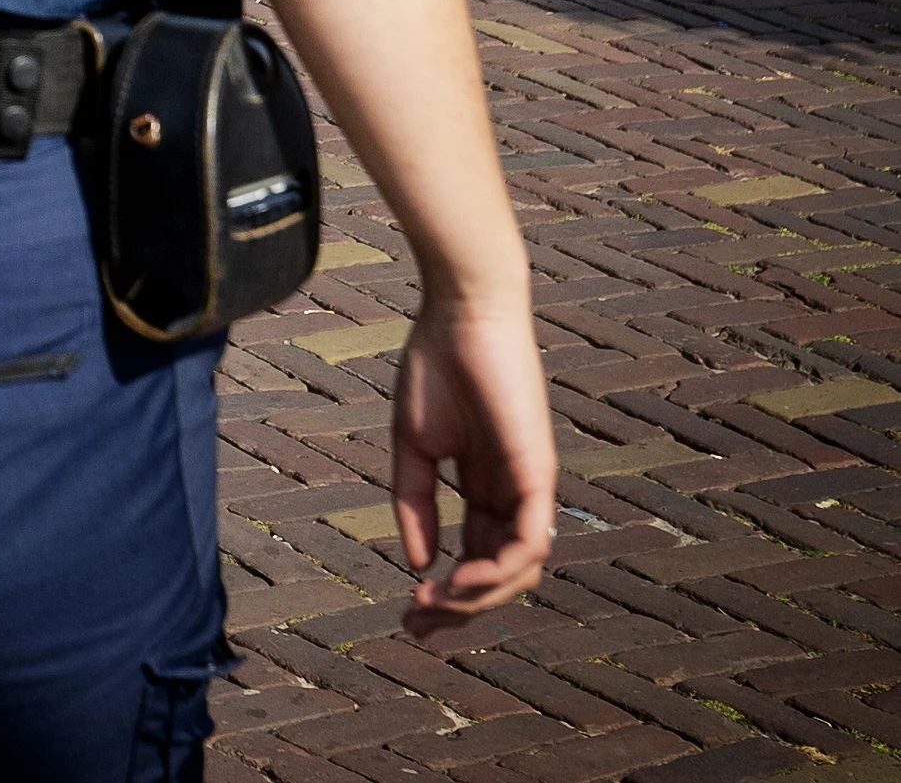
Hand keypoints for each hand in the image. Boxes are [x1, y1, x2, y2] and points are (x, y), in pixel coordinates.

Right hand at [389, 301, 557, 639]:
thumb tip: (420, 564)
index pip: (474, 559)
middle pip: (500, 576)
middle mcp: (513, 495)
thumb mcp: (413, 446)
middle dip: (460, 612)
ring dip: (479, 599)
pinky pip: (530, 540)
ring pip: (520, 570)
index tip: (405, 617)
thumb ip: (415, 502)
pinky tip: (458, 581)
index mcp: (484, 488)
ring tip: (433, 606)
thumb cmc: (434, 367)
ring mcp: (529, 486)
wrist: (459, 314)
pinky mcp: (536, 472)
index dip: (445, 596)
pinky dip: (500, 570)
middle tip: (413, 627)